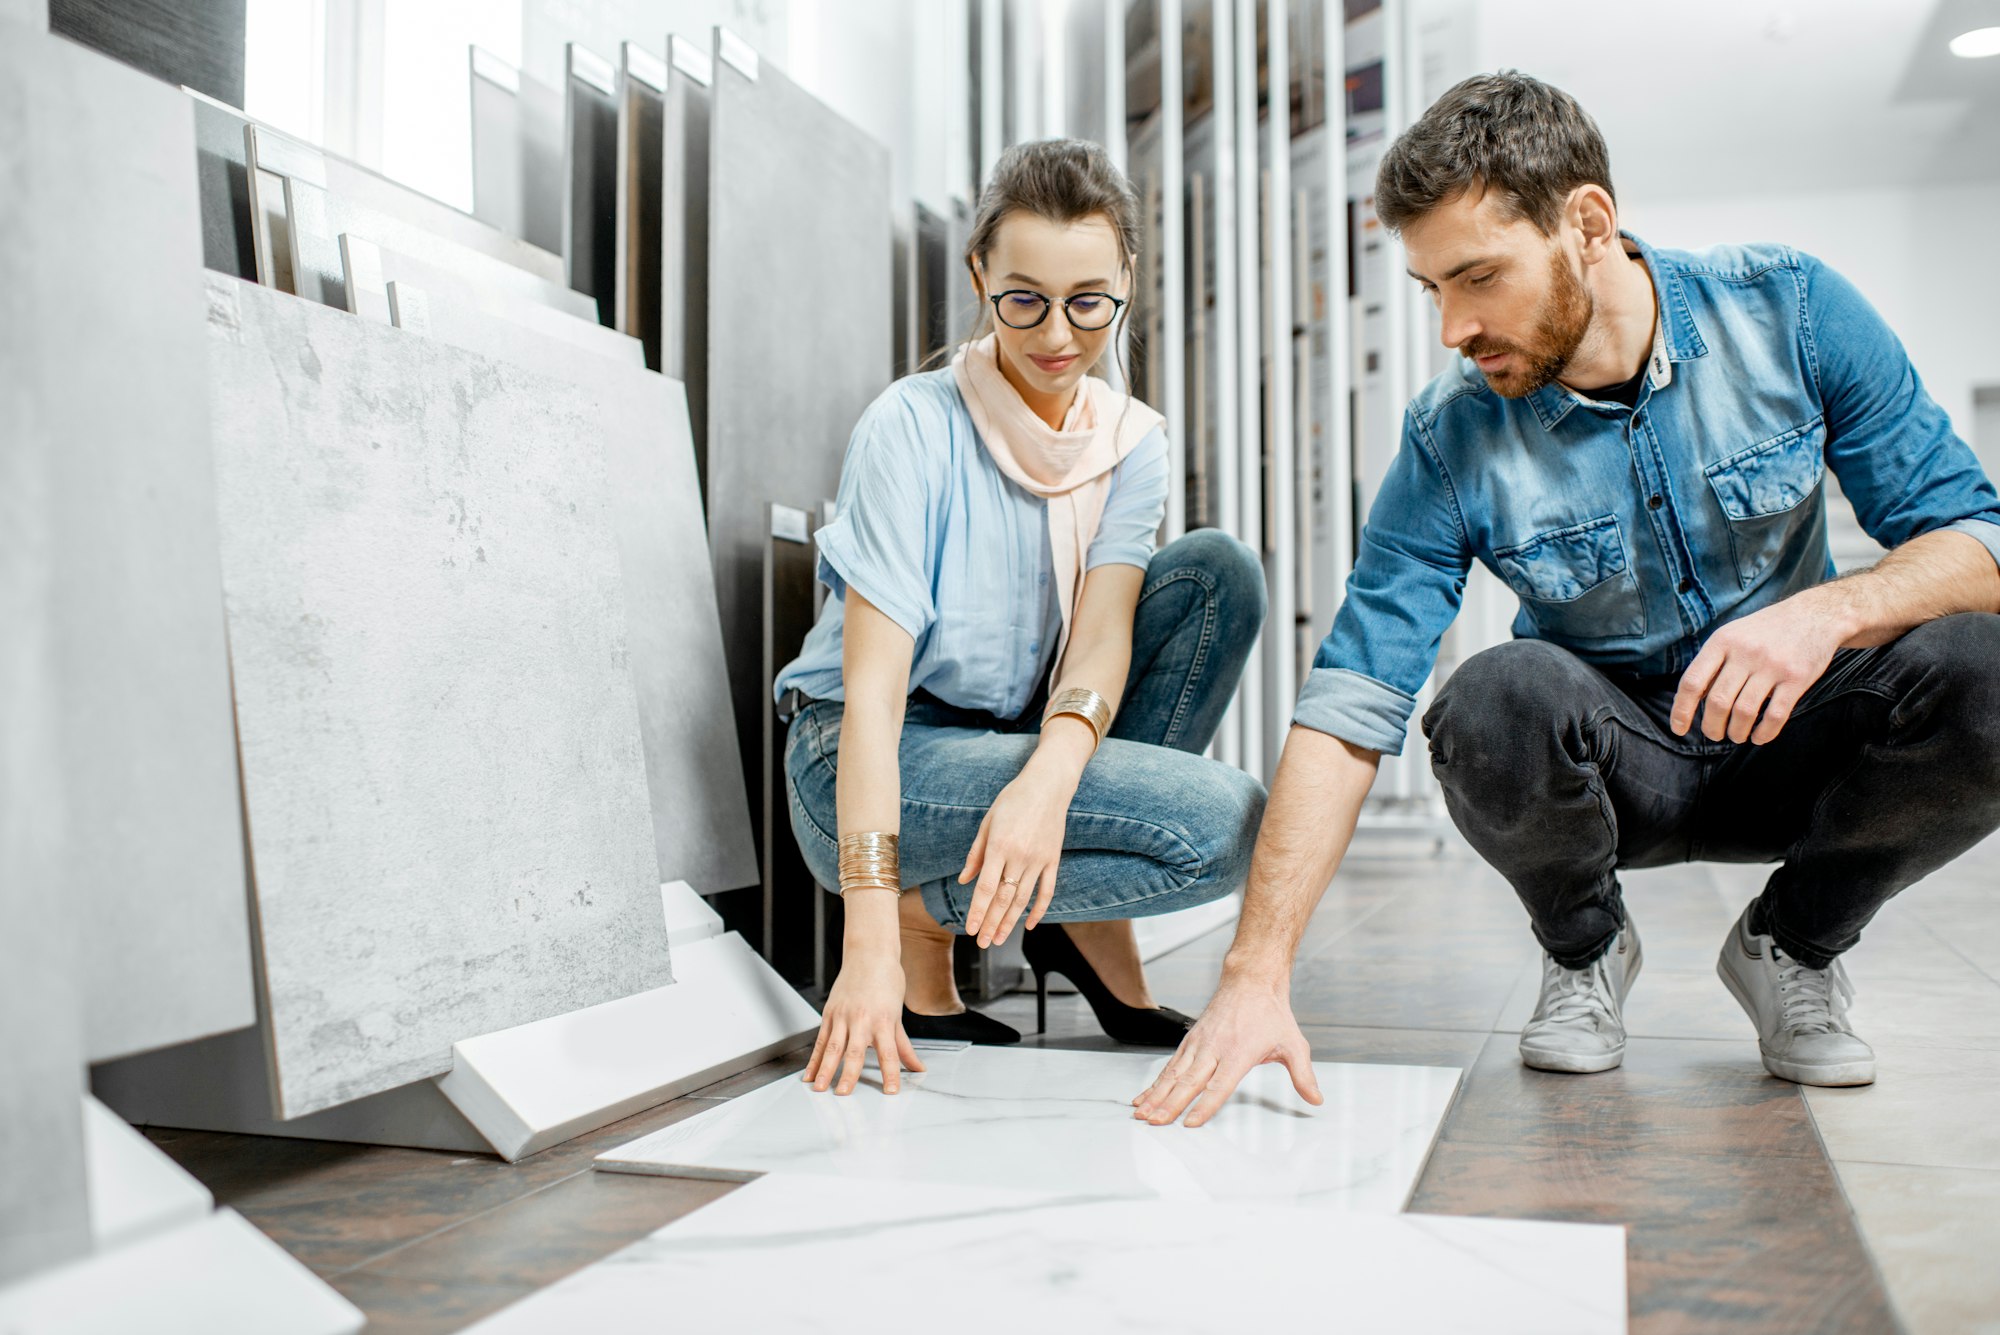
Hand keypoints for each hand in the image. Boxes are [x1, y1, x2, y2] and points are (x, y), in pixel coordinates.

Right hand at [803, 948, 923, 1095]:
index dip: (891, 1074)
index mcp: (883, 1020)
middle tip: (843, 1094)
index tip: (891, 1091)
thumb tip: (917, 1068)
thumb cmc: (887, 980)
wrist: (869, 953)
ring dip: (825, 1069)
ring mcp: (843, 1016)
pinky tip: (809, 1074)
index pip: (889, 1053)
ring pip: (832, 1047)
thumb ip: (904, 1046)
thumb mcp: (897, 1014)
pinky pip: (820, 1039)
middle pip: (855, 1052)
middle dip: (848, 1075)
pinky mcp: (829, 1013)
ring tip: (819, 1088)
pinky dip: (814, 1058)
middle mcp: (862, 1019)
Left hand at [957, 760, 1075, 947]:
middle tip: (982, 943)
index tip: (970, 929)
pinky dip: (1038, 910)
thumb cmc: (1013, 800)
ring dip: (1010, 922)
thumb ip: (975, 853)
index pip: (986, 888)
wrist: (1048, 785)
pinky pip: (1047, 891)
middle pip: (1003, 899)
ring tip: (998, 939)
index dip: (977, 912)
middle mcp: (1019, 856)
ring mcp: (1039, 860)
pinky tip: (1029, 925)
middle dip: (991, 924)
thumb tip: (964, 880)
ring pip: (1023, 899)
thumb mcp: (987, 822)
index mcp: (999, 846)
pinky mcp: (1053, 860)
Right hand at [1131, 975, 1321, 1127]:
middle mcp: (1215, 1048)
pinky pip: (1170, 1065)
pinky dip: (1155, 1083)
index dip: (1204, 1105)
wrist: (1250, 981)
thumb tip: (1316, 1099)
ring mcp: (1199, 1044)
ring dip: (1156, 1095)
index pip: (1219, 1085)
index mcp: (1239, 1052)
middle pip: (1189, 1082)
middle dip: (1170, 1105)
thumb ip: (1303, 1075)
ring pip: (1174, 1074)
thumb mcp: (1294, 1044)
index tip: (1190, 1123)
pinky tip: (1144, 1096)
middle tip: (1154, 1122)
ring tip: (1142, 1113)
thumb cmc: (1270, 1013)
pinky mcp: (1191, 1041)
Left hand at [1670, 592, 1846, 744]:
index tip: (1678, 729)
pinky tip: (1758, 737)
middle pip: (1718, 701)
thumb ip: (1713, 662)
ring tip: (1736, 735)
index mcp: (1722, 641)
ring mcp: (1772, 665)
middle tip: (1714, 734)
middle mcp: (1745, 652)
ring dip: (1736, 732)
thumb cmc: (1765, 630)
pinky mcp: (1797, 678)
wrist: (1815, 615)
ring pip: (1744, 711)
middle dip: (1712, 726)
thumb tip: (1692, 699)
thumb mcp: (1732, 634)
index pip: (1692, 681)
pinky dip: (1764, 733)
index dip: (1681, 710)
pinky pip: (1776, 715)